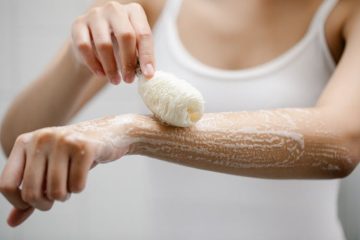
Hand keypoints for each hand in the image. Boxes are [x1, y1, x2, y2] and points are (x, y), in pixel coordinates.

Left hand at [0, 114, 137, 226]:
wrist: (108, 132)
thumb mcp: (47, 168)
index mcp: (25, 142)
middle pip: (31, 192)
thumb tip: (12, 222)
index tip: (35, 202)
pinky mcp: (85, 147)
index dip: (20, 202)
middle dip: (45, 203)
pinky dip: (79, 188)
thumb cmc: (73, 154)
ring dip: (65, 195)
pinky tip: (82, 175)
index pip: (6, 185)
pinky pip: (77, 185)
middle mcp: (41, 138)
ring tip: (70, 183)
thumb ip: (30, 192)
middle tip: (57, 196)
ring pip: (55, 191)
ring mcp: (63, 141)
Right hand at [71, 1, 154, 84]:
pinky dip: (94, 64)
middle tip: (129, 80)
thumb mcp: (134, 47)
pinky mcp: (78, 24)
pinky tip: (101, 74)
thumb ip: (141, 56)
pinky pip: (84, 47)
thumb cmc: (119, 44)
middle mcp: (114, 9)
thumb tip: (148, 73)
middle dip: (128, 62)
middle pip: (125, 36)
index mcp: (134, 11)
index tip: (148, 74)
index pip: (143, 34)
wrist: (93, 41)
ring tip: (116, 80)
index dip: (147, 56)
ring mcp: (95, 14)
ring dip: (111, 67)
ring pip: (104, 44)